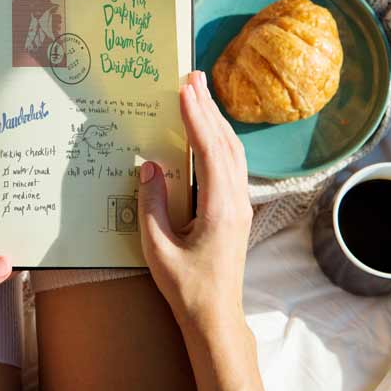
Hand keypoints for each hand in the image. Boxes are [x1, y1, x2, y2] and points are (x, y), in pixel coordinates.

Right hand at [138, 70, 251, 332]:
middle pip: (226, 143)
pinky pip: (232, 164)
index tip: (184, 89)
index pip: (209, 150)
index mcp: (219, 208)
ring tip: (200, 92)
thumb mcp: (157, 249)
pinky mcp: (237, 209)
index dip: (196, 117)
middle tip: (193, 75)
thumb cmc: (185, 287)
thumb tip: (149, 166)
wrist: (216, 315)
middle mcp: (237, 201)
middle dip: (208, 107)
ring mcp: (241, 204)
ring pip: (233, 151)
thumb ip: (152, 206)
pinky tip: (209, 129)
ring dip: (216, 119)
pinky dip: (220, 139)